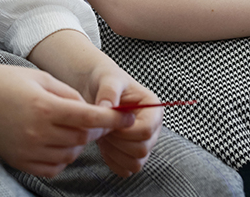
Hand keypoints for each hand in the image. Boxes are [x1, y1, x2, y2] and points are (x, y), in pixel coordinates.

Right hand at [0, 64, 134, 177]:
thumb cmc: (5, 81)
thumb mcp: (40, 78)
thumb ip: (68, 95)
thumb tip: (92, 112)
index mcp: (44, 106)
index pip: (89, 118)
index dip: (112, 119)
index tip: (128, 117)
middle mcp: (37, 132)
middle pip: (83, 138)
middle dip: (94, 129)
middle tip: (93, 119)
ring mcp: (28, 150)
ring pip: (71, 154)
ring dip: (78, 142)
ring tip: (67, 126)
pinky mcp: (20, 162)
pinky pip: (54, 167)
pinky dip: (62, 157)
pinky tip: (55, 141)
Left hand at [82, 62, 162, 176]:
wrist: (96, 89)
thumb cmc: (105, 80)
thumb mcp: (108, 79)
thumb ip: (109, 92)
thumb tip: (107, 107)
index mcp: (153, 109)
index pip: (146, 131)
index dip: (125, 131)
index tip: (109, 123)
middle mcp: (153, 128)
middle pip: (141, 150)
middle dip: (117, 142)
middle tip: (103, 128)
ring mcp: (144, 143)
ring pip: (135, 163)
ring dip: (114, 152)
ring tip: (102, 134)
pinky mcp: (132, 154)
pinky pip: (125, 170)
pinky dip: (112, 161)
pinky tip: (103, 144)